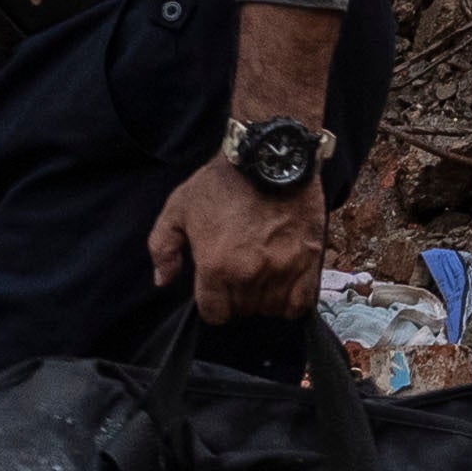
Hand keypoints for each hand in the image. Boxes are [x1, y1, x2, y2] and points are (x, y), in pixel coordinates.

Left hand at [149, 147, 333, 322]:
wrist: (269, 157)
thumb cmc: (222, 182)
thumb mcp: (178, 208)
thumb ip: (163, 248)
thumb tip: (163, 280)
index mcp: (215, 266)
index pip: (215, 313)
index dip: (214, 304)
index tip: (217, 289)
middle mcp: (249, 274)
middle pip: (243, 310)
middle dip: (238, 298)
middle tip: (239, 275)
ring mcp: (282, 269)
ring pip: (271, 308)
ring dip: (264, 299)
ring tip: (261, 278)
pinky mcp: (308, 260)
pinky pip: (301, 303)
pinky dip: (292, 302)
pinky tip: (285, 286)